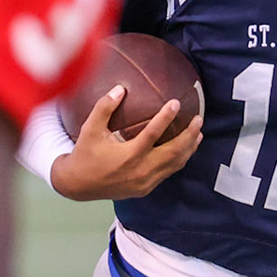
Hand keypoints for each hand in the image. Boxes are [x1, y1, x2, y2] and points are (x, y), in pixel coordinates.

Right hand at [49, 85, 201, 200]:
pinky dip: (178, 160)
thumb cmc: (85, 154)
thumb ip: (104, 107)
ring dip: (188, 148)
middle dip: (189, 135)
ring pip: (174, 164)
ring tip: (198, 133)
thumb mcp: (90, 129)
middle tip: (199, 119)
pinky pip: (168, 172)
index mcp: (128, 155)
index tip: (176, 102)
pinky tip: (184, 149)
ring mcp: (145, 182)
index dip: (166, 117)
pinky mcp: (146, 188)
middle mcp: (141, 170)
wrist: (78, 186)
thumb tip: (120, 88)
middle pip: (174, 152)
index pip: (153, 134)